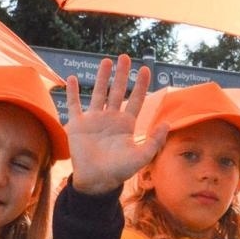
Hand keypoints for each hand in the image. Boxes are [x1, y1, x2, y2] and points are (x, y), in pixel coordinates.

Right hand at [64, 55, 162, 195]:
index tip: (145, 69)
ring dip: (102, 78)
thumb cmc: (119, 171)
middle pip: (117, 91)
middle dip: (122, 75)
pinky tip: (72, 79)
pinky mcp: (78, 125)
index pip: (136, 100)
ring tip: (106, 61)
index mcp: (125, 124)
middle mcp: (110, 118)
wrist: (96, 181)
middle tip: (125, 57)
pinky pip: (74, 105)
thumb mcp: (141, 157)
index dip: (140, 85)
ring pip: (98, 93)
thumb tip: (167, 123)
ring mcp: (94, 120)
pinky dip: (73, 92)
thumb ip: (154, 141)